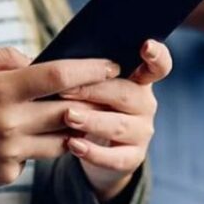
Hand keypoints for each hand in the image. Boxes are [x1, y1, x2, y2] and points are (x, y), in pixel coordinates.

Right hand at [0, 49, 122, 194]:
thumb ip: (4, 57)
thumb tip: (38, 60)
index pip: (58, 77)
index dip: (91, 69)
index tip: (111, 65)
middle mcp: (8, 123)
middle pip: (70, 111)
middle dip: (93, 101)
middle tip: (109, 91)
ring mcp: (9, 152)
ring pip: (62, 139)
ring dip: (75, 127)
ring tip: (82, 114)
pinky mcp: (6, 173)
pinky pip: (35, 157)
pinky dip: (37, 145)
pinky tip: (26, 137)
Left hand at [60, 40, 172, 200]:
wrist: (95, 146)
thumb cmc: (89, 104)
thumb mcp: (89, 85)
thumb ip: (80, 69)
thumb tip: (45, 55)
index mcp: (139, 79)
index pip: (159, 65)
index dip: (156, 55)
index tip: (146, 46)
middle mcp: (145, 104)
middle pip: (128, 93)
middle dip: (95, 91)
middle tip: (66, 90)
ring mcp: (142, 132)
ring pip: (120, 125)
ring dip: (93, 120)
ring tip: (69, 117)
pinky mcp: (133, 157)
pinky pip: (115, 157)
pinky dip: (93, 152)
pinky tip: (73, 145)